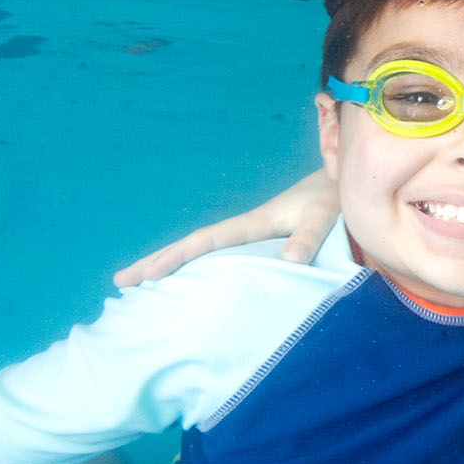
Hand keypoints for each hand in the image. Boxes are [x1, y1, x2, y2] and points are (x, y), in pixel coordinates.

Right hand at [112, 171, 340, 286]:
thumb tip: (290, 259)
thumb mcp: (324, 215)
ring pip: (202, 250)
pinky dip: (198, 265)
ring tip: (137, 284)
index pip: (207, 241)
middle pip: (193, 246)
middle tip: (119, 282)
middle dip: (157, 262)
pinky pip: (221, 254)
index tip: (147, 275)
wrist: (344, 179)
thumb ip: (308, 235)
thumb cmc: (334, 197)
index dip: (177, 257)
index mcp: (255, 222)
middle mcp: (246, 227)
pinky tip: (189, 280)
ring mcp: (251, 233)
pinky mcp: (262, 239)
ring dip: (170, 264)